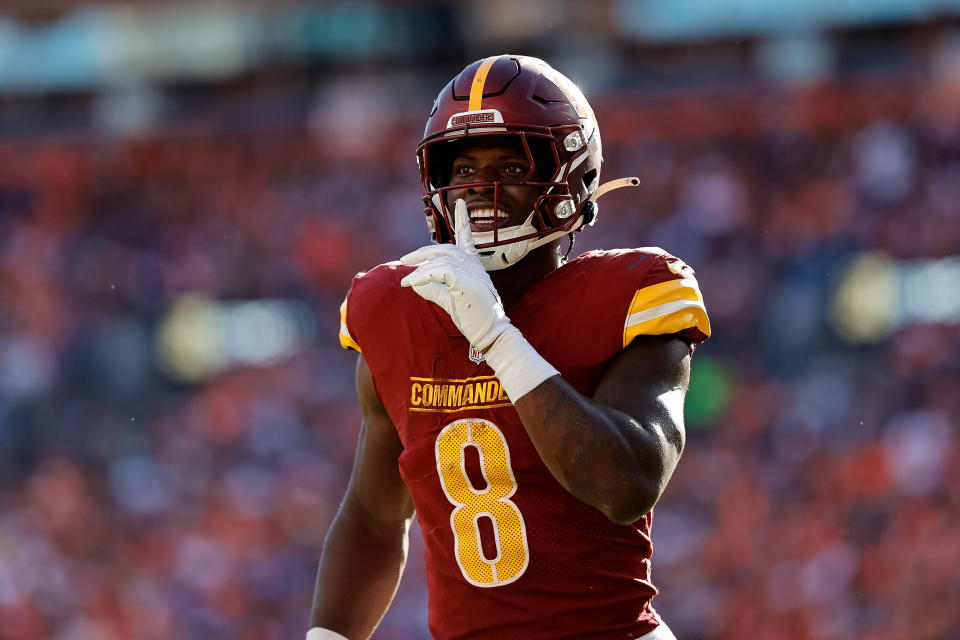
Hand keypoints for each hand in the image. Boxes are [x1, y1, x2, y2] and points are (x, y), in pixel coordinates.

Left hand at [400, 199, 510, 350]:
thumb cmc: (474, 318)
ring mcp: (472, 272)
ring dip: (418, 269)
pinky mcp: (467, 281)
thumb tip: (416, 283)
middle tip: (404, 259)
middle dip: (422, 252)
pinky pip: (439, 272)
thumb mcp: (450, 301)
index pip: (467, 239)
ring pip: (440, 260)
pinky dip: (422, 276)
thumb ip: (434, 290)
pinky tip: (412, 284)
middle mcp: (474, 265)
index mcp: (473, 267)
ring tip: (405, 280)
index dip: (463, 221)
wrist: (490, 334)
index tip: (460, 203)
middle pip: (445, 248)